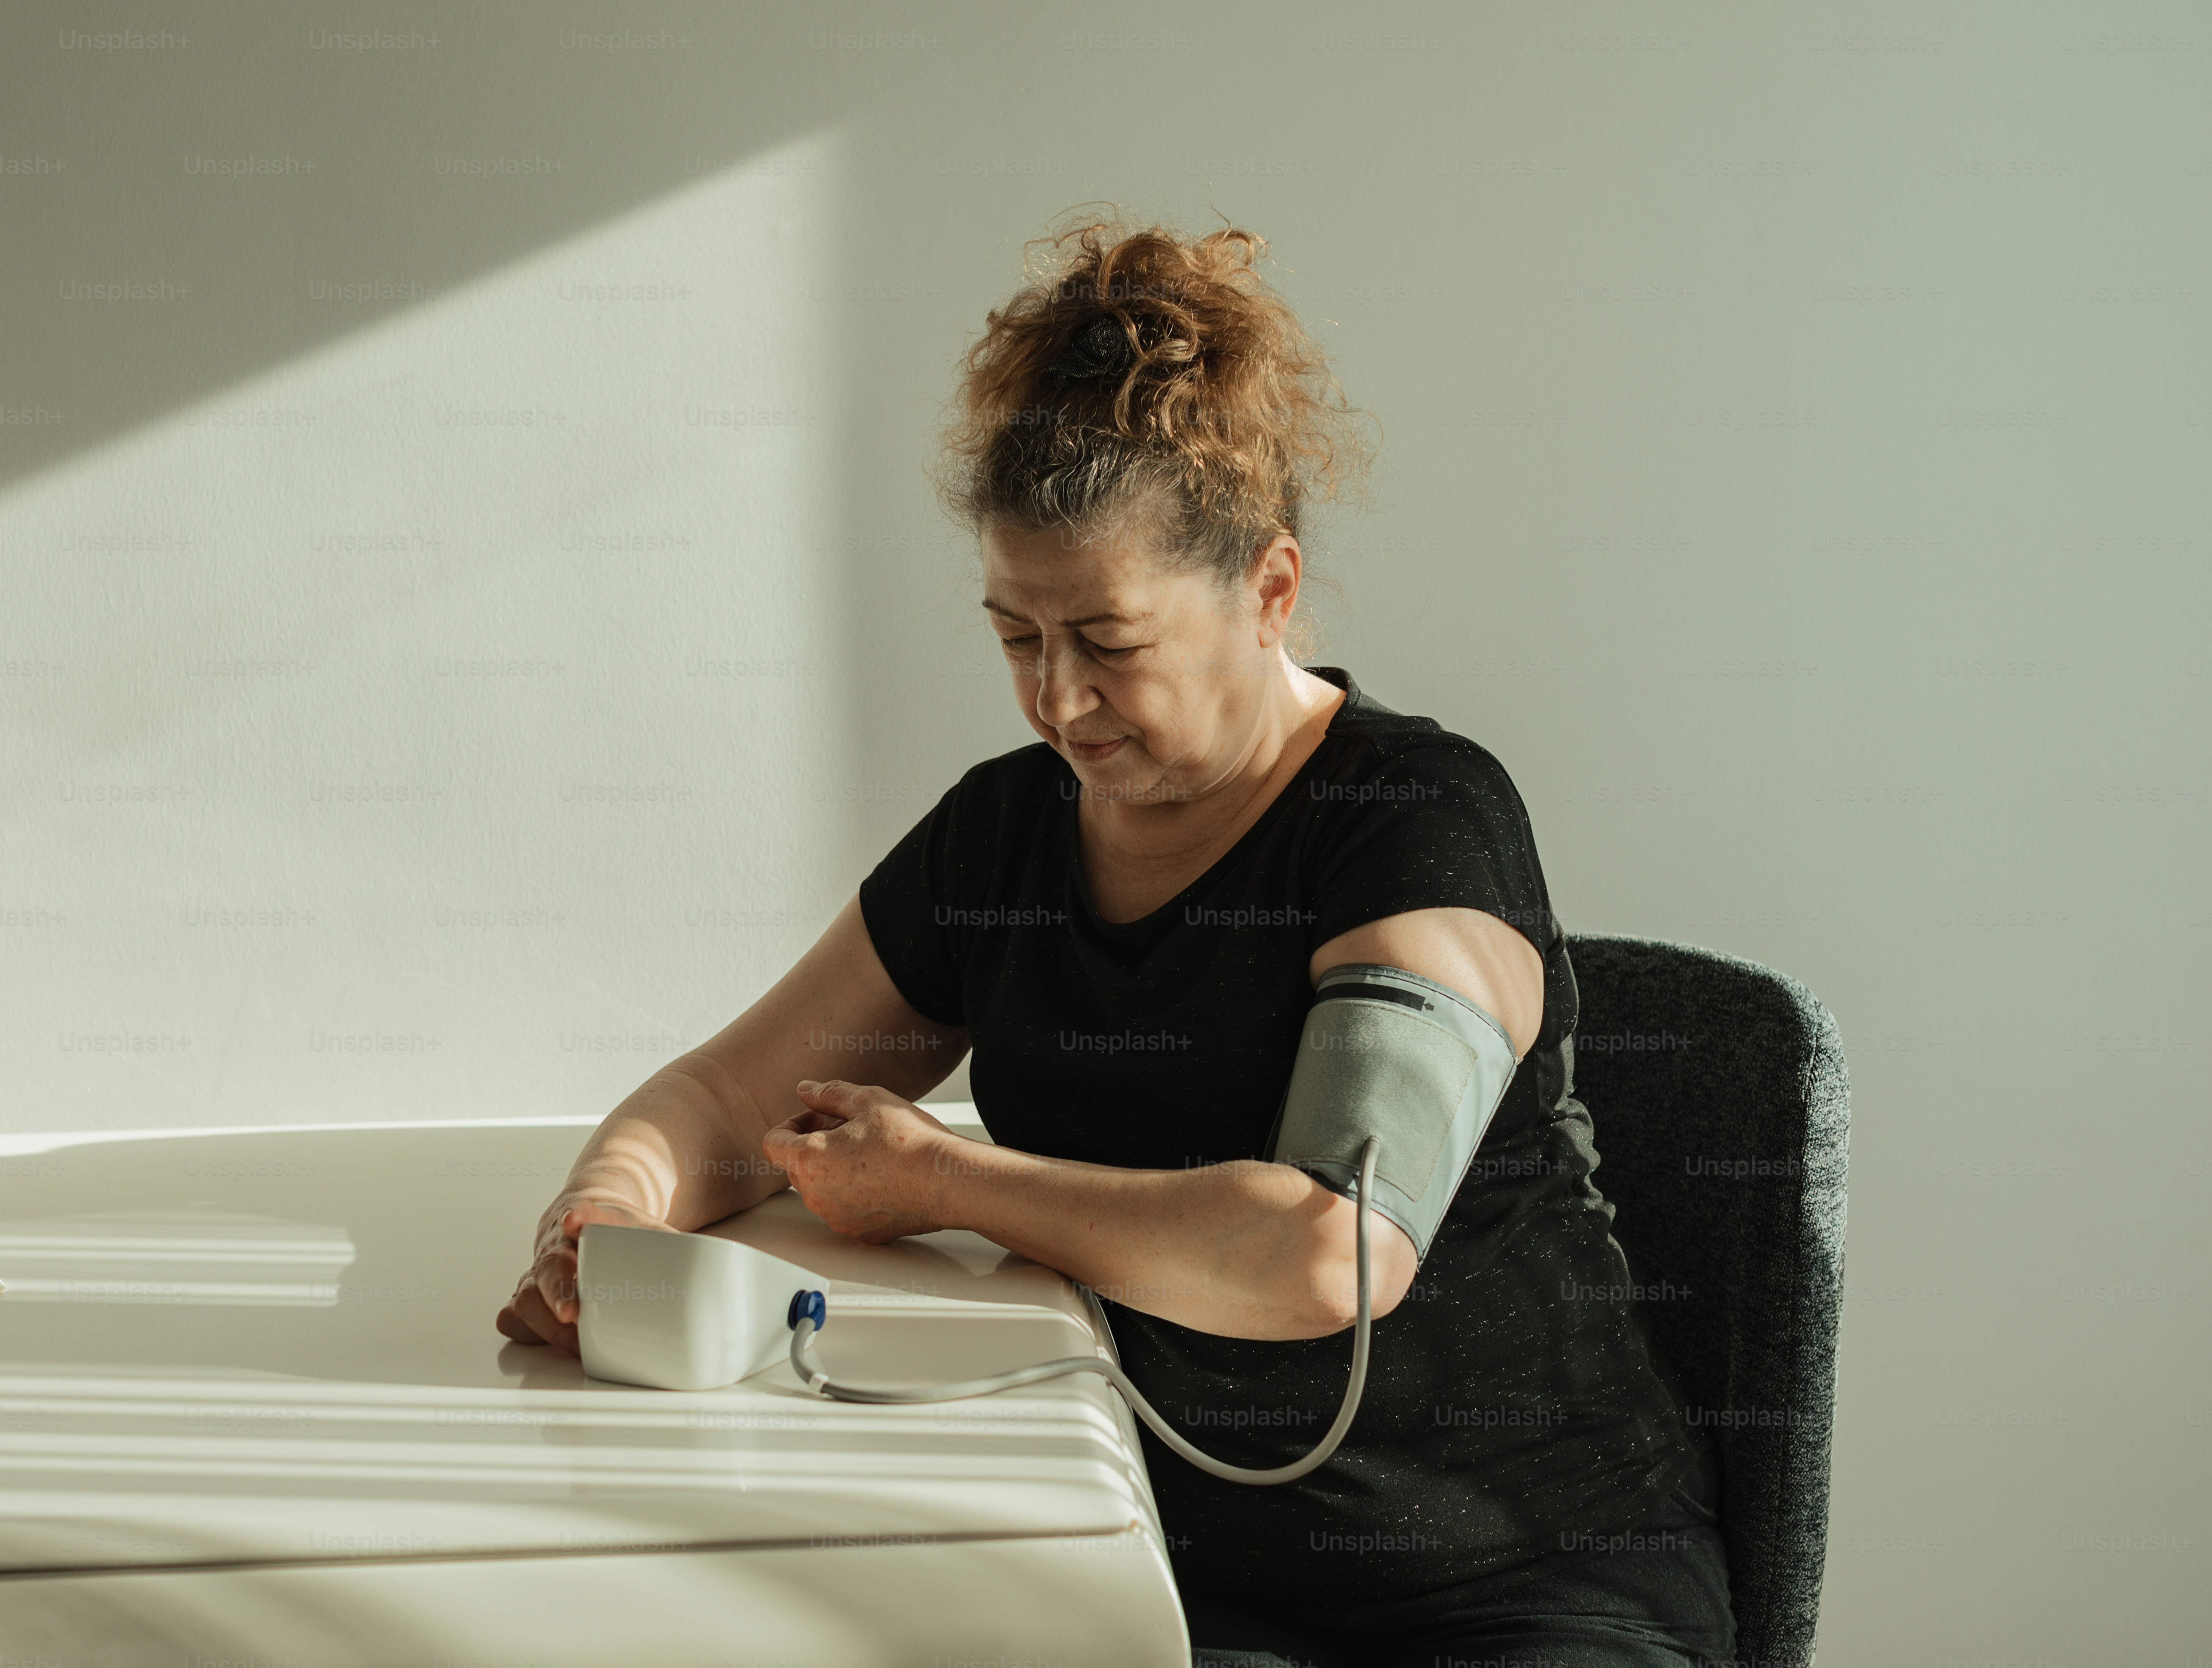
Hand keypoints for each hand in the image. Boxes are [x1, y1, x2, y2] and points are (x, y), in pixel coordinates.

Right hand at [494, 1193, 675, 1354]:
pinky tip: (544, 1342)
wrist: (577, 1216)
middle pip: (550, 1266)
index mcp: (587, 1222)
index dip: (581, 1217)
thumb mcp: (647, 1227)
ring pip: (527, 1297)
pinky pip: (513, 1315)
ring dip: (546, 1324)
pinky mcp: (529, 1297)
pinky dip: (526, 1330)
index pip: (584, 1213)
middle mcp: (555, 1247)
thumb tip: (719, 1265)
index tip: (575, 1220)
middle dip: (559, 1289)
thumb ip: (677, 1244)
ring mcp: (537, 1273)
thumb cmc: (618, 1229)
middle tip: (573, 1312)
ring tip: (575, 1346)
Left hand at [760, 1080, 958, 1243]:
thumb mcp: (867, 1100)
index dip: (791, 1124)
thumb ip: (828, 1093)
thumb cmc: (910, 1140)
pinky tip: (883, 1176)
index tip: (816, 1118)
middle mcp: (816, 1196)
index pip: (772, 1142)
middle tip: (849, 1129)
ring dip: (834, 1169)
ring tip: (870, 1152)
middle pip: (796, 1166)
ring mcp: (836, 1218)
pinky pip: (844, 1209)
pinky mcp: (859, 1232)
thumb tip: (806, 1090)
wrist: (946, 1180)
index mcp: (809, 1161)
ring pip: (820, 1189)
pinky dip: (854, 1193)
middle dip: (814, 1145)